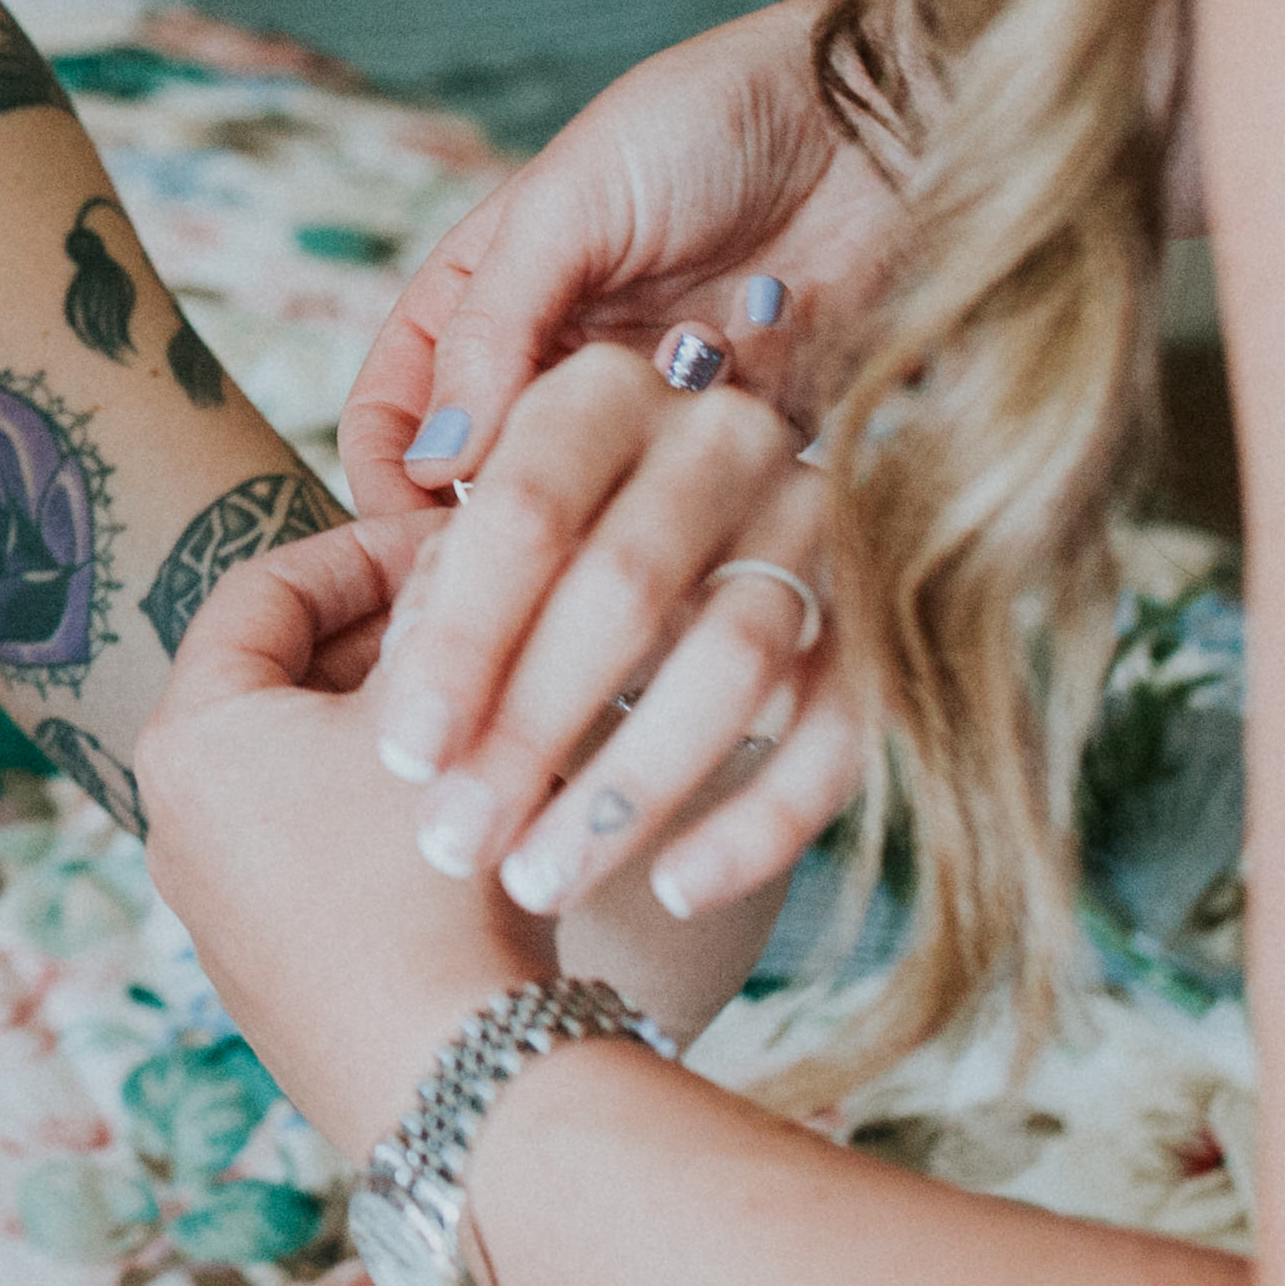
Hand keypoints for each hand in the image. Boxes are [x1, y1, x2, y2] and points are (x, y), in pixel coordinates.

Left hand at [136, 509, 554, 1154]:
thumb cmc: (429, 882)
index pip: (263, 588)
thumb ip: (442, 608)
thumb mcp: (441, 711)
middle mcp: (173, 815)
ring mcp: (211, 900)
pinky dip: (380, 804)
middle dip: (383, 638)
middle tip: (480, 617)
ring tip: (492, 704)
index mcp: (189, 735)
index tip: (451, 543)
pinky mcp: (260, 964)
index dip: (365, 550)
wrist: (445, 1078)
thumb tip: (459, 536)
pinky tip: (473, 806)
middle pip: (278, 676)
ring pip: (302, 763)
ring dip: (391, 722)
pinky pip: (313, 843)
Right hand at [344, 0, 891, 518]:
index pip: (394, 422)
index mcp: (477, 308)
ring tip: (679, 409)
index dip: (390, 489)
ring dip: (626, 482)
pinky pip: (704, 506)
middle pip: (493, 489)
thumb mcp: (566, 205)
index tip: (421, 548)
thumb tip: (434, 462)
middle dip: (513, 515)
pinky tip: (747, 395)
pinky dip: (714, 476)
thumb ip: (490, 330)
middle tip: (549, 528)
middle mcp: (553, 372)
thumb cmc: (702, 123)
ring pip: (598, 510)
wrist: (870, 115)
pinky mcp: (739, 438)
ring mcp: (647, 412)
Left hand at [372, 344, 868, 924]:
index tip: (407, 756)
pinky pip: (836, 732)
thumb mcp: (489, 547)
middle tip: (452, 842)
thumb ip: (445, 582)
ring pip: (736, 660)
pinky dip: (758, 821)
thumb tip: (404, 674)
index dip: (465, 637)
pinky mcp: (879, 622)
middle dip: (531, 727)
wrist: (705, 558)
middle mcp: (723, 435)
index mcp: (604, 393)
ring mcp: (815, 523)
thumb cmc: (545, 563)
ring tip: (538, 883)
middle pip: (626, 585)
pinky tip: (678, 891)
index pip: (526, 510)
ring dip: (630, 786)